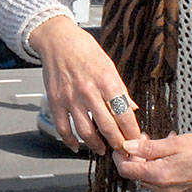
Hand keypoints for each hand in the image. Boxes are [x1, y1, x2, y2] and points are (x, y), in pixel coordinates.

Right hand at [28, 16, 140, 154]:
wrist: (58, 40)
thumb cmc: (85, 50)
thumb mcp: (109, 65)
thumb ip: (120, 89)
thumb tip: (132, 108)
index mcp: (106, 81)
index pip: (123, 113)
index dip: (131, 131)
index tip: (136, 140)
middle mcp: (89, 91)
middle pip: (107, 126)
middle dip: (117, 143)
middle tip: (122, 150)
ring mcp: (70, 98)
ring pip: (85, 131)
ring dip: (95, 145)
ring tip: (101, 149)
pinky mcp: (55, 101)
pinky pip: (63, 128)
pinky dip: (69, 141)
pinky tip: (75, 146)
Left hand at [114, 134, 191, 191]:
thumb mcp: (174, 143)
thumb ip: (148, 147)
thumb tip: (127, 146)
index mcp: (160, 176)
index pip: (127, 170)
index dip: (120, 157)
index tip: (121, 144)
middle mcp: (163, 188)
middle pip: (137, 173)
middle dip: (135, 155)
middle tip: (143, 138)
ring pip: (148, 176)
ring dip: (147, 159)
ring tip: (159, 142)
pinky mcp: (178, 191)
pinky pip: (159, 179)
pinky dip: (158, 166)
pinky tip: (168, 153)